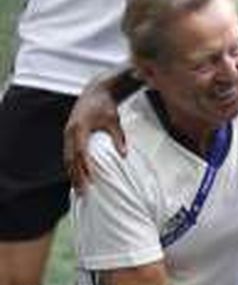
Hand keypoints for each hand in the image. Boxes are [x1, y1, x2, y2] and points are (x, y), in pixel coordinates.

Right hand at [63, 72, 127, 192]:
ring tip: (78, 188)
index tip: (90, 181)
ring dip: (72, 173)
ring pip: (67, 157)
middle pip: (71, 158)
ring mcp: (67, 132)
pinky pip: (67, 152)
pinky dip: (71, 165)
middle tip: (83, 192)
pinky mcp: (68, 132)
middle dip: (76, 176)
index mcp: (80, 128)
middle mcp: (70, 131)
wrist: (96, 91)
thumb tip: (124, 155)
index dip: (85, 168)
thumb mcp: (114, 121)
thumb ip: (118, 138)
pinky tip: (75, 175)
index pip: (81, 153)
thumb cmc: (106, 106)